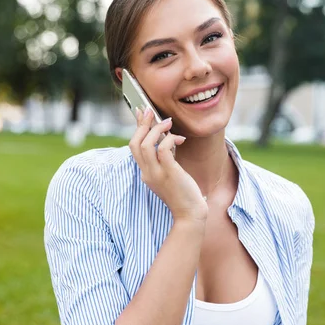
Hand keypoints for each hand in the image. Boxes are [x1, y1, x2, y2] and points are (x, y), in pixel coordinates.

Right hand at [129, 108, 207, 222]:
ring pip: (146, 145)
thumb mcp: (170, 173)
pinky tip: (179, 139)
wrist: (190, 214)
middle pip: (135, 144)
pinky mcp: (169, 174)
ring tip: (168, 123)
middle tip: (151, 111)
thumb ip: (165, 158)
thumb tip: (165, 138)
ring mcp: (157, 174)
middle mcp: (147, 173)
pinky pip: (163, 150)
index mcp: (146, 173)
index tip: (142, 113)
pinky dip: (170, 140)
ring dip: (156, 130)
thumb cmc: (183, 193)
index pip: (134, 147)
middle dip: (142, 124)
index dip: (137, 128)